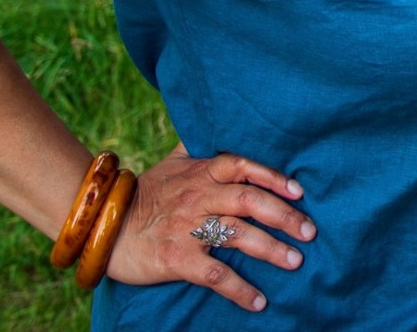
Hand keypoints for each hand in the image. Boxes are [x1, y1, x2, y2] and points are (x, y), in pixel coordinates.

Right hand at [106, 143, 316, 311]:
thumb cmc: (148, 194)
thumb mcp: (173, 162)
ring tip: (296, 261)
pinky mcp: (176, 258)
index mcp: (201, 172)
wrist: (105, 226)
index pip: (243, 166)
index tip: (299, 192)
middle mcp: (198, 196)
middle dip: (283, 215)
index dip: (273, 176)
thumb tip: (218, 115)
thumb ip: (200, 144)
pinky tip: (259, 301)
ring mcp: (188, 227)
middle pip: (248, 200)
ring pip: (237, 235)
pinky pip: (214, 274)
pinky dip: (239, 289)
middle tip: (310, 231)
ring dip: (270, 249)